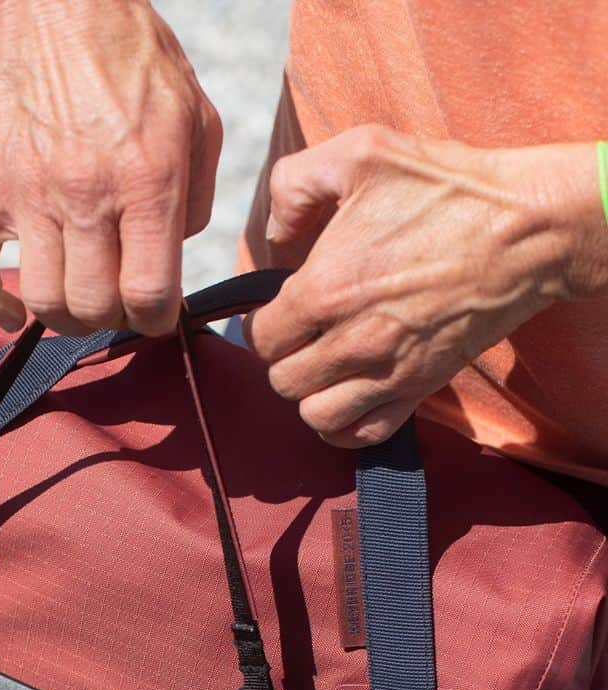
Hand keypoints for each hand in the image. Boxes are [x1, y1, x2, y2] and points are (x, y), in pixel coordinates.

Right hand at [0, 0, 221, 335]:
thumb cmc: (138, 64)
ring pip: (41, 298)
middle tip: (118, 297)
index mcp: (146, 180)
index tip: (156, 313)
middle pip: (94, 306)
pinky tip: (12, 310)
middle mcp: (86, 193)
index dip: (157, 320)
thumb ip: (197, 200)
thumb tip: (172, 257)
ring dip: (63, 315)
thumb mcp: (198, 122)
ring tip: (78, 298)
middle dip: (113, 318)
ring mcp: (30, 194)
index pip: (149, 293)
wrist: (62, 9)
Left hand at [245, 128, 607, 447]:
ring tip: (327, 366)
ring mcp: (386, 370)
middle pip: (284, 380)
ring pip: (316, 415)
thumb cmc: (446, 188)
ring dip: (314, 394)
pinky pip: (362, 434)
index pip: (263, 336)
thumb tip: (274, 234)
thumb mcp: (361, 153)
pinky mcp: (418, 387)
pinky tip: (349, 396)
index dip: (267, 322)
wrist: (528, 227)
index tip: (287, 309)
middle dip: (289, 358)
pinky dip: (346, 424)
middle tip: (309, 334)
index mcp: (325, 288)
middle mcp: (351, 340)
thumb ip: (296, 186)